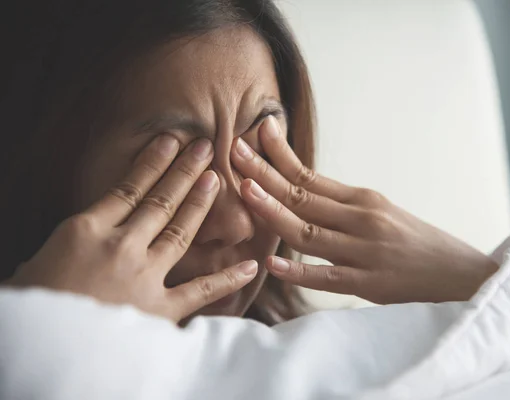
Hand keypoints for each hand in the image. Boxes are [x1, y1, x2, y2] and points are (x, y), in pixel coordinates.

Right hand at [7, 135, 257, 321]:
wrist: (42, 351)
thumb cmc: (33, 308)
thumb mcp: (37, 266)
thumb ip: (65, 248)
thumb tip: (72, 244)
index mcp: (86, 231)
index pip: (126, 188)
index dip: (152, 163)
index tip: (170, 142)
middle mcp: (121, 246)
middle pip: (160, 201)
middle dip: (184, 173)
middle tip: (204, 148)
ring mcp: (144, 276)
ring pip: (181, 231)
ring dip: (200, 204)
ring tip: (216, 179)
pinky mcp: (160, 309)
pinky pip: (201, 290)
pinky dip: (228, 279)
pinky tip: (250, 265)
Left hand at [231, 116, 497, 303]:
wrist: (463, 275)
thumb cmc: (417, 243)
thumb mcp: (382, 213)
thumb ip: (342, 206)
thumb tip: (301, 192)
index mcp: (363, 199)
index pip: (311, 175)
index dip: (280, 155)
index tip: (256, 132)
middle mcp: (362, 219)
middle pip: (303, 195)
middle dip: (265, 172)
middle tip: (233, 150)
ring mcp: (365, 251)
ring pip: (310, 232)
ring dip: (275, 210)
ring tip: (244, 191)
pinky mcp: (371, 284)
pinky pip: (329, 277)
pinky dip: (300, 270)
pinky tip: (273, 263)